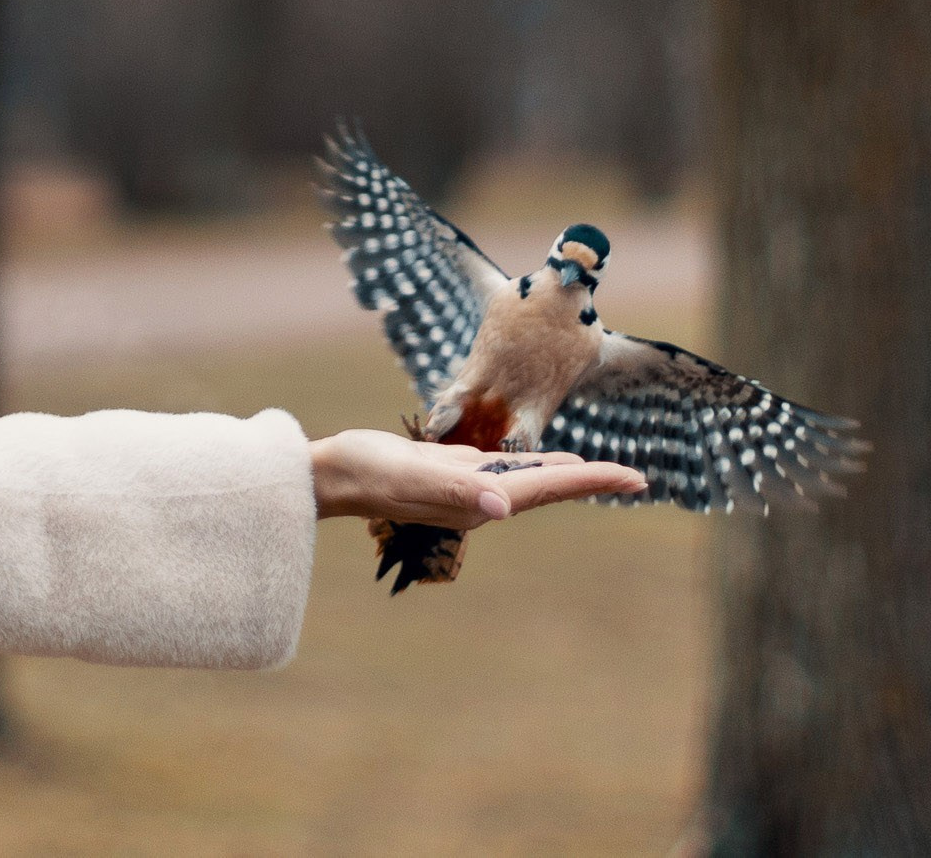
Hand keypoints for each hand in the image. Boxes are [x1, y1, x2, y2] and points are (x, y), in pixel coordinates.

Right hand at [309, 428, 646, 527]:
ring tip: (605, 472)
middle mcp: (481, 498)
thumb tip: (504, 507)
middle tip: (638, 477)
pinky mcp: (454, 473)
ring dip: (569, 475)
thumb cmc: (366, 471)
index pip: (548, 487)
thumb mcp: (410, 474)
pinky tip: (545, 462)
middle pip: (549, 488)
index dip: (592, 479)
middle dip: (593, 481)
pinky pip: (506, 469)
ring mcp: (468, 487)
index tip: (635, 477)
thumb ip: (457, 488)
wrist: (331, 474)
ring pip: (531, 480)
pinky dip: (535, 465)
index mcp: (479, 500)